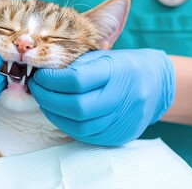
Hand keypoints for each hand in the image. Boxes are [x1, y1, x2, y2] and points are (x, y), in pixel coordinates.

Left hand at [28, 49, 174, 145]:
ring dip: (53, 113)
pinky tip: (58, 113)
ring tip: (44, 101)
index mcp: (117, 71)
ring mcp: (122, 120)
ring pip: (79, 125)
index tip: (39, 76)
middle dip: (47, 98)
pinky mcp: (119, 136)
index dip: (51, 80)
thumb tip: (42, 74)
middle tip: (36, 89)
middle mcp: (121, 98)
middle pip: (76, 107)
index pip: (76, 80)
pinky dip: (66, 124)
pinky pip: (85, 135)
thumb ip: (75, 65)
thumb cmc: (123, 66)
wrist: (156, 85)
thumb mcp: (102, 56)